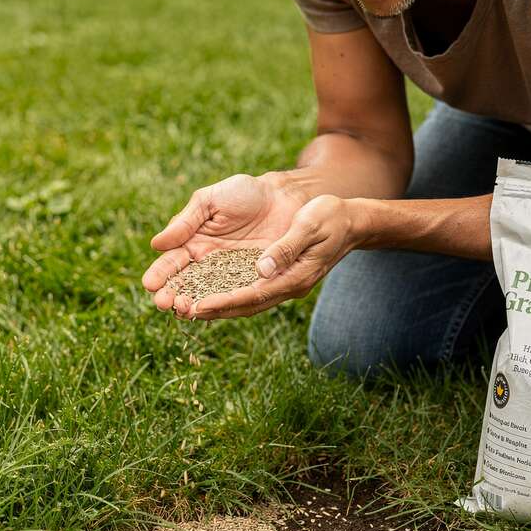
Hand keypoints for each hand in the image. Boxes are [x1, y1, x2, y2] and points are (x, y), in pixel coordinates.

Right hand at [142, 173, 305, 317]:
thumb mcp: (209, 201)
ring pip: (207, 295)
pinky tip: (210, 310)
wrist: (284, 197)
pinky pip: (236, 297)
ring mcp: (230, 276)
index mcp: (192, 244)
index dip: (160, 274)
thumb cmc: (244, 193)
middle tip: (164, 303)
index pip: (171, 263)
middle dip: (172, 295)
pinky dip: (223, 305)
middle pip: (185, 285)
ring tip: (183, 309)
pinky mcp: (252, 283)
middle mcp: (208, 265)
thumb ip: (185, 222)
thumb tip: (156, 244)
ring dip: (193, 304)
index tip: (149, 284)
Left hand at [190, 194, 364, 319]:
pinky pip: (246, 287)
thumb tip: (262, 268)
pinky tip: (204, 290)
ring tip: (184, 307)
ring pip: (243, 300)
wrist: (349, 220)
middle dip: (213, 310)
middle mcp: (286, 285)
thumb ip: (287, 247)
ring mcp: (281, 282)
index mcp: (295, 277)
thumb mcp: (311, 226)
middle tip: (180, 312)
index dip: (226, 302)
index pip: (254, 295)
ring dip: (215, 305)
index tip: (199, 307)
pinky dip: (225, 291)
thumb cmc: (331, 217)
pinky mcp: (276, 274)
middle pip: (244, 305)